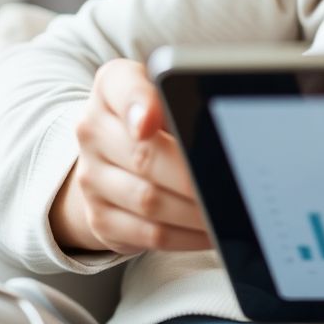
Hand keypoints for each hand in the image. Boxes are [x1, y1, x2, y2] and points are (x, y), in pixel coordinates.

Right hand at [51, 58, 212, 254]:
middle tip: (232, 185)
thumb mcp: (162, 90)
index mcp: (111, 88)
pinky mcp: (101, 218)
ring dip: (195, 211)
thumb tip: (220, 118)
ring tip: (229, 210)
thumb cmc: (153, 116)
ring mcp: (92, 178)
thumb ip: (181, 94)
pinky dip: (187, 235)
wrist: (111, 155)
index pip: (122, 88)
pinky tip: (210, 230)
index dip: (139, 105)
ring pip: (149, 201)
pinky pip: (149, 234)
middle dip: (193, 177)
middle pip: (145, 156)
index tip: (150, 124)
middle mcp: (92, 131)